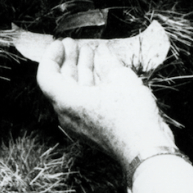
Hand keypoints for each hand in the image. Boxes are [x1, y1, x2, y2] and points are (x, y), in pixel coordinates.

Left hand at [36, 39, 174, 168]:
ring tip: (90, 52)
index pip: (47, 76)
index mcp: (67, 101)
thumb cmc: (130, 114)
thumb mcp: (120, 79)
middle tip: (74, 43)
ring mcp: (81, 123)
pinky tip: (103, 70)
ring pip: (74, 91)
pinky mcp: (93, 128)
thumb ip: (108, 63)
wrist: (146, 149)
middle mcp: (69, 114)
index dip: (51, 56)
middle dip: (68, 60)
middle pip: (61, 82)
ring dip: (81, 70)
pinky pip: (85, 102)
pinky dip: (90, 84)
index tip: (61, 43)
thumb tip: (103, 53)